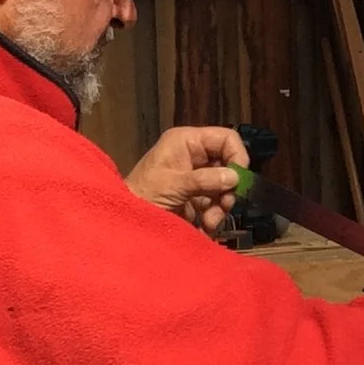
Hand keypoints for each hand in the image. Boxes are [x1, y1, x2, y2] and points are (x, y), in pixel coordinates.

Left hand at [126, 125, 248, 232]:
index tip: (238, 179)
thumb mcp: (174, 184)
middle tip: (225, 205)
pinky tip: (207, 226)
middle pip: (228, 164)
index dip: (237, 156)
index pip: (225, 139)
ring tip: (210, 221)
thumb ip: (205, 180)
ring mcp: (195, 176)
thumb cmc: (143, 194)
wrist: (126, 218)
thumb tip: (234, 177)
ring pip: (224, 186)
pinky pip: (216, 201)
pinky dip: (215, 215)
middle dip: (228, 188)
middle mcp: (194, 155)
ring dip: (222, 205)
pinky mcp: (195, 195)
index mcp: (186, 142)